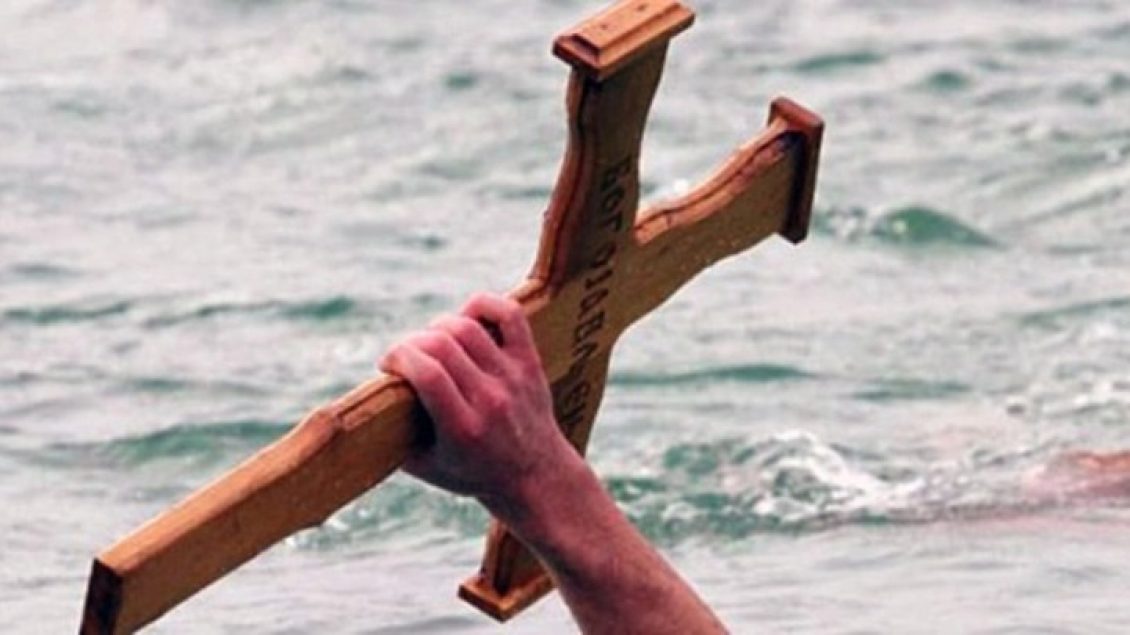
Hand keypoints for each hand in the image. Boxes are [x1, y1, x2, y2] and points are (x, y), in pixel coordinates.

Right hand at [379, 292, 575, 517]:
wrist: (537, 478)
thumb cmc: (473, 473)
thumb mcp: (426, 467)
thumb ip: (394, 436)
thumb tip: (363, 403)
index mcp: (462, 428)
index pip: (427, 373)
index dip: (398, 357)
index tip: (388, 365)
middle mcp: (489, 399)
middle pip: (441, 345)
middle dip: (411, 343)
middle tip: (407, 357)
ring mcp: (513, 377)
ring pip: (467, 326)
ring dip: (438, 327)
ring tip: (431, 344)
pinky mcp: (529, 362)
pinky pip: (510, 314)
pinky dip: (482, 305)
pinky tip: (465, 317)